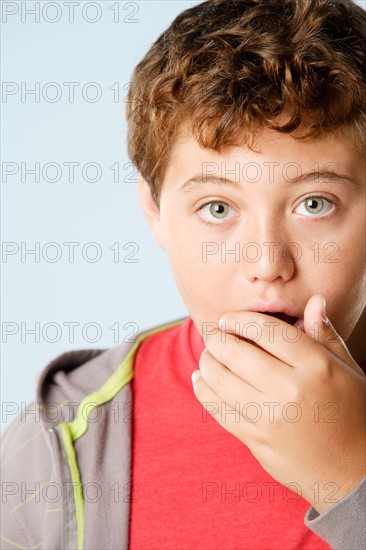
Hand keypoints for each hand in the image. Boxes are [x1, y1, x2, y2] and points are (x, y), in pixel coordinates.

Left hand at [191, 295, 365, 513]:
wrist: (354, 473)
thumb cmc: (352, 414)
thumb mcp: (346, 370)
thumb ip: (324, 335)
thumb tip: (315, 301)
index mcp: (314, 367)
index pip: (265, 330)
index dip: (238, 319)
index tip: (227, 318)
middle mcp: (289, 390)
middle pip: (235, 352)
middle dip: (216, 337)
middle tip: (212, 333)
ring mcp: (269, 417)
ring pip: (219, 379)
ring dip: (206, 361)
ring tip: (208, 354)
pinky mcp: (255, 440)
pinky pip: (217, 409)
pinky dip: (202, 389)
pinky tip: (200, 379)